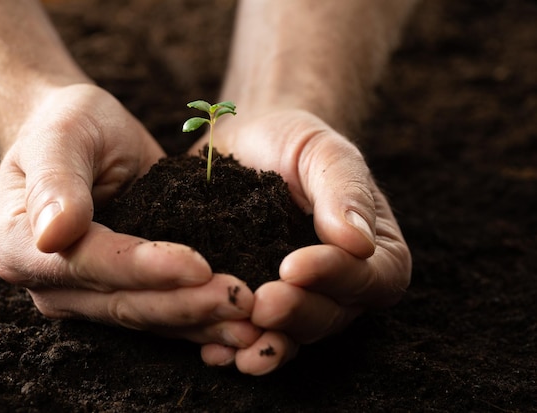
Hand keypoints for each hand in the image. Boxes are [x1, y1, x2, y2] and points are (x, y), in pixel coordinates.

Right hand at [0, 84, 260, 347]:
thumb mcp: (57, 137)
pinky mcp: (123, 291)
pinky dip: (201, 318)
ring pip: (149, 317)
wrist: (79, 135)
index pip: (91, 264)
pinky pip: (163, 312)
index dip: (145, 268)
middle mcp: (55, 284)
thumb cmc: (65, 125)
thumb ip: (55, 182)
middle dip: (186, 303)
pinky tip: (240, 322)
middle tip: (241, 300)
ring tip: (251, 323)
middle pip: (124, 303)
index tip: (200, 265)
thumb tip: (52, 236)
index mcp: (23, 248)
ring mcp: (89, 295)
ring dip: (201, 321)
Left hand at [192, 109, 410, 374]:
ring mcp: (298, 298)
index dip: (336, 278)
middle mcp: (341, 284)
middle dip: (296, 314)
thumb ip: (345, 191)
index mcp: (374, 251)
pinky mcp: (256, 299)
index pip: (372, 278)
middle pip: (331, 315)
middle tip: (262, 303)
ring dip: (266, 344)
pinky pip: (251, 332)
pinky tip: (212, 351)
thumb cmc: (294, 141)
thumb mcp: (324, 152)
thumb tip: (358, 243)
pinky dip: (233, 346)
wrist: (247, 143)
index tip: (294, 266)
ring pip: (291, 334)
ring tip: (236, 346)